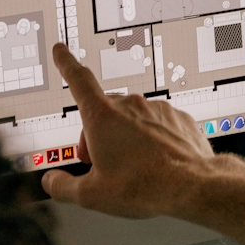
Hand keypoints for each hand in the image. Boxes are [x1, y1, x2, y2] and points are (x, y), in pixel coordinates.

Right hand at [40, 43, 214, 218]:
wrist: (192, 187)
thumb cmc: (143, 187)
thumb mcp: (91, 195)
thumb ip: (63, 186)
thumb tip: (52, 181)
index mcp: (102, 116)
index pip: (78, 80)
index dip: (66, 64)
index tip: (61, 50)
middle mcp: (131, 105)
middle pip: (103, 112)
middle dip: (97, 135)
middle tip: (100, 164)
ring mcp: (157, 109)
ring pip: (132, 120)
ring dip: (126, 138)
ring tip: (133, 169)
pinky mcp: (178, 118)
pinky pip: (158, 125)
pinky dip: (153, 141)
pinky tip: (156, 163)